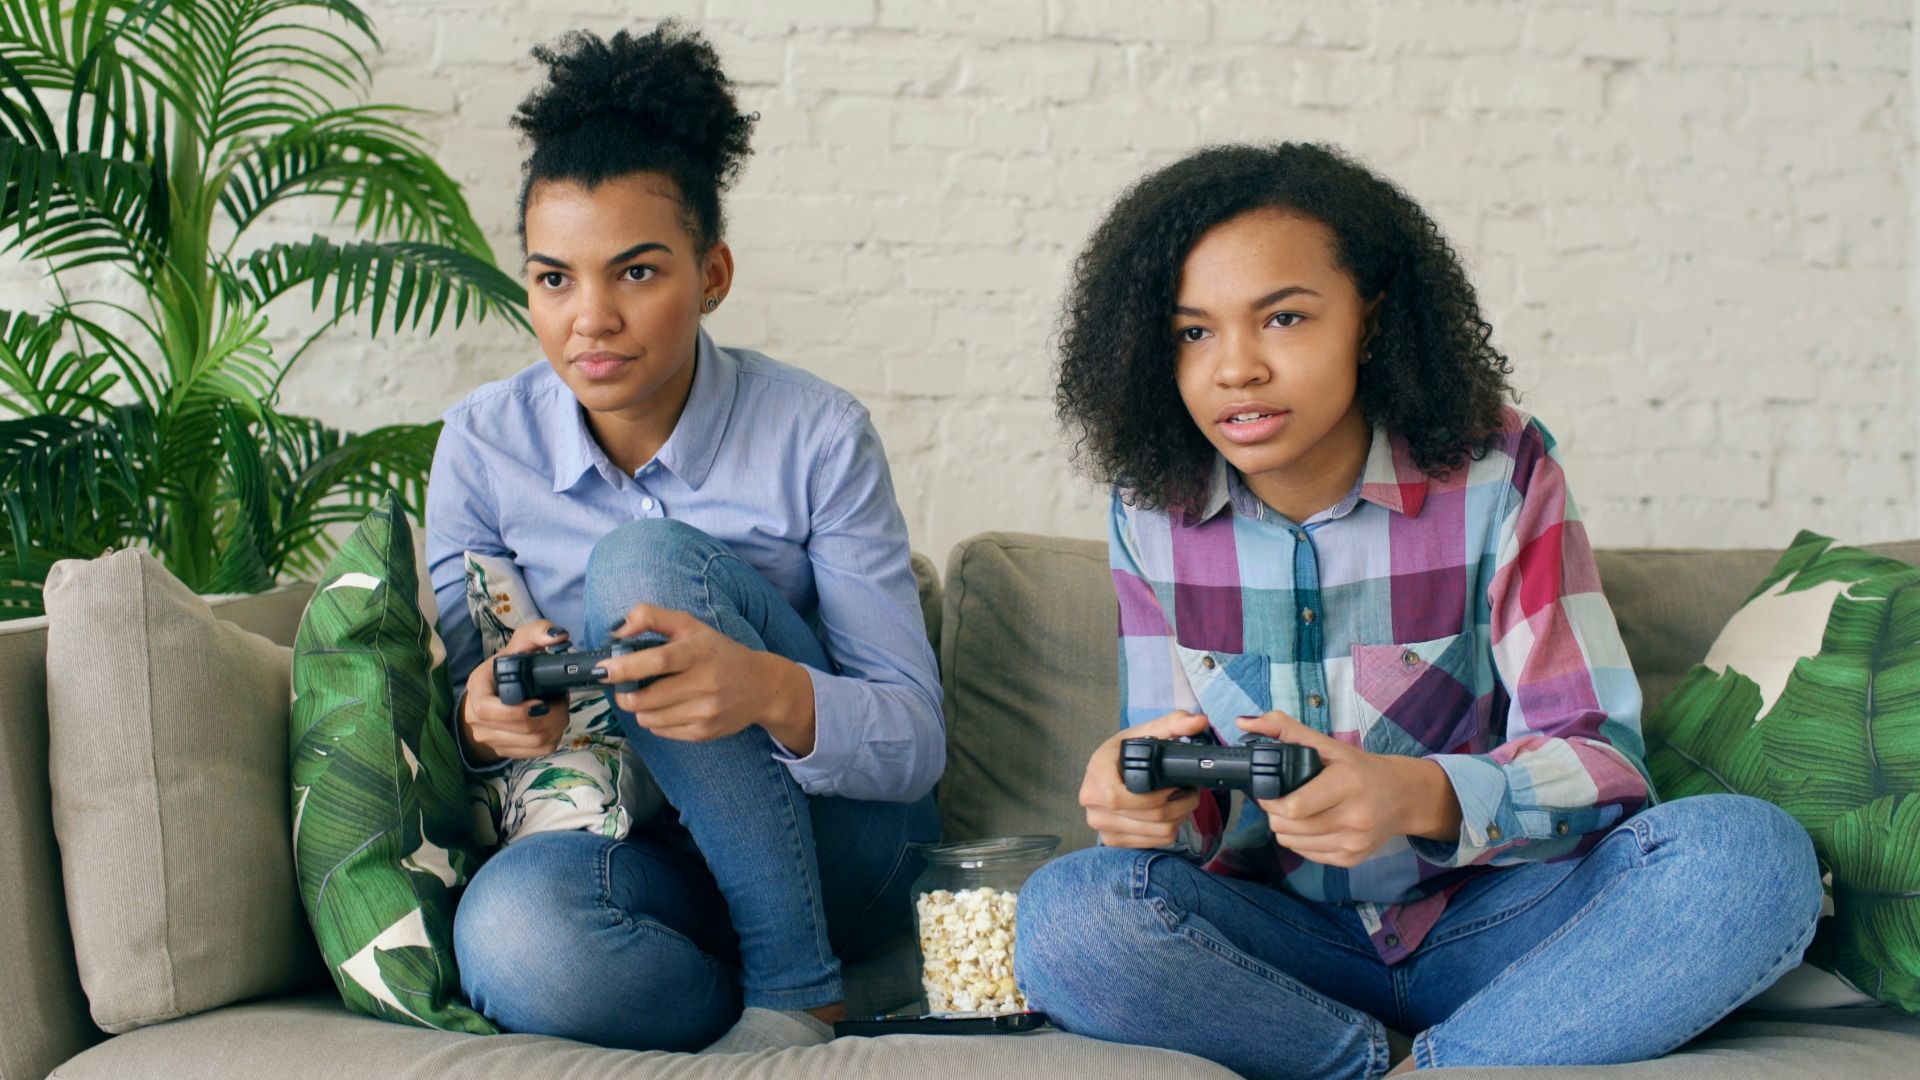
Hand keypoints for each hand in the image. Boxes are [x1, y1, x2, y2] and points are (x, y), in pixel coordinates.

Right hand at [459, 620, 570, 765]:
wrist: (491, 696)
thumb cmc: (504, 670)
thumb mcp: (517, 645)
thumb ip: (536, 634)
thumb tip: (559, 637)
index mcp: (477, 692)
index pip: (487, 710)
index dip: (516, 712)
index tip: (541, 702)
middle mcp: (478, 720)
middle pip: (523, 729)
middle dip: (553, 714)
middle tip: (561, 698)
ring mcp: (492, 739)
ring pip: (535, 742)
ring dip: (557, 724)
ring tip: (559, 707)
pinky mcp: (507, 751)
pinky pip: (539, 751)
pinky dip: (555, 736)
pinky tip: (554, 721)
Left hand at [598, 604, 816, 748]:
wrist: (762, 687)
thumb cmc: (719, 652)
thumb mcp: (690, 626)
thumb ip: (651, 617)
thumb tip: (616, 631)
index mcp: (699, 653)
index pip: (658, 661)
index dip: (625, 667)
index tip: (604, 670)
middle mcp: (705, 684)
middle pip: (645, 698)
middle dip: (625, 693)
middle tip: (625, 685)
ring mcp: (705, 712)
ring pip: (649, 718)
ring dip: (640, 708)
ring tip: (651, 695)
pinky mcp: (704, 733)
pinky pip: (661, 731)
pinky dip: (656, 720)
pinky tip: (669, 707)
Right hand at [1079, 710, 1211, 848]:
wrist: (1106, 772)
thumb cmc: (1123, 753)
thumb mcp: (1144, 732)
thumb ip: (1173, 723)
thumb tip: (1199, 721)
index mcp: (1096, 772)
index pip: (1118, 797)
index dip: (1154, 796)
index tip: (1175, 785)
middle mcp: (1092, 803)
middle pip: (1147, 816)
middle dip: (1180, 805)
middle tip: (1191, 792)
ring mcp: (1101, 825)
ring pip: (1155, 832)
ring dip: (1179, 818)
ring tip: (1183, 802)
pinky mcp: (1112, 840)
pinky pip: (1152, 843)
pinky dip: (1168, 831)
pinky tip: (1169, 815)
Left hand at [1240, 712, 1462, 867]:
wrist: (1402, 797)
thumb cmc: (1360, 769)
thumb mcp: (1328, 744)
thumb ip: (1285, 729)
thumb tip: (1244, 722)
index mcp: (1347, 784)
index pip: (1293, 807)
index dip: (1271, 800)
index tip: (1269, 790)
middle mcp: (1354, 817)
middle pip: (1288, 827)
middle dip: (1274, 813)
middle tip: (1280, 800)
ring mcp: (1353, 842)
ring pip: (1293, 843)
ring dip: (1285, 828)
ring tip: (1296, 811)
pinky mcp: (1351, 859)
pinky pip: (1307, 854)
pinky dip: (1300, 841)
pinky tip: (1311, 825)